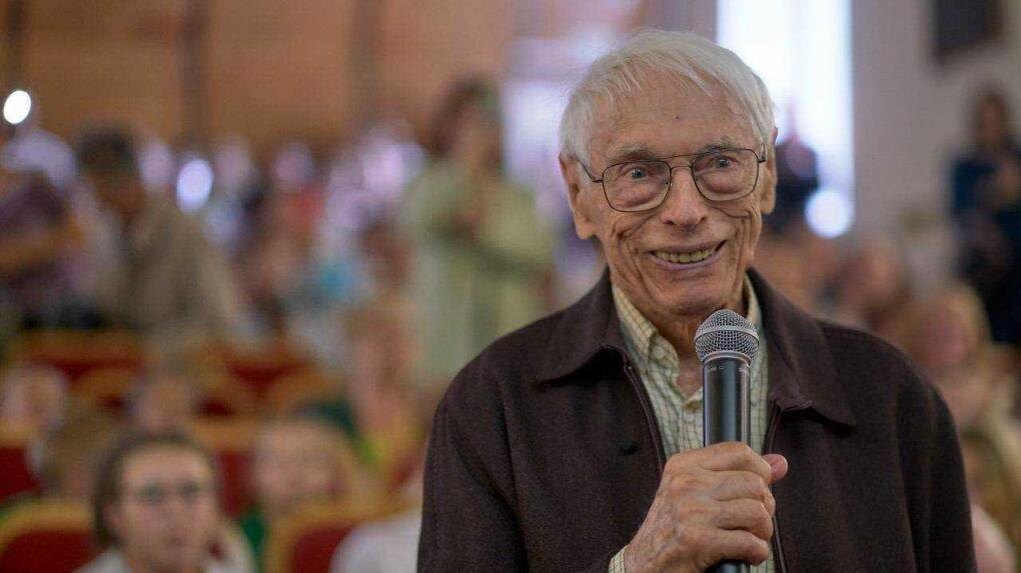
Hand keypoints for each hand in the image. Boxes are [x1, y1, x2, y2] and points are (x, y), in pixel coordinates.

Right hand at [622, 443, 788, 572]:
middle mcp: (685, 483)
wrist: (643, 564)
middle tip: (753, 522)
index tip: (756, 490)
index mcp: (683, 465)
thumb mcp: (694, 492)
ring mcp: (691, 511)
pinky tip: (746, 555)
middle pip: (754, 483)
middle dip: (765, 507)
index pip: (739, 452)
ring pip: (757, 511)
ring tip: (750, 539)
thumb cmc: (672, 530)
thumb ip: (736, 475)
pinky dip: (757, 553)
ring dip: (762, 532)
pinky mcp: (697, 540)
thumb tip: (780, 462)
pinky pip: (750, 542)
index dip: (760, 470)